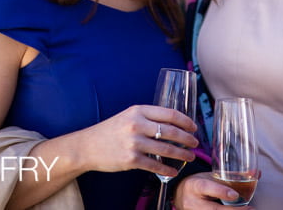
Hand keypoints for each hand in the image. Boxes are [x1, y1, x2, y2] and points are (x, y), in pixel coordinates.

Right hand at [70, 104, 197, 177]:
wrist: (87, 146)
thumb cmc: (110, 130)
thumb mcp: (128, 115)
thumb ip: (147, 117)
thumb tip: (172, 123)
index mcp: (139, 111)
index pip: (170, 114)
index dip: (186, 121)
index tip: (194, 127)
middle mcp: (137, 125)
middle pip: (171, 131)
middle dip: (187, 139)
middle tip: (195, 143)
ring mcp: (134, 143)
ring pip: (166, 149)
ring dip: (182, 154)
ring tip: (189, 157)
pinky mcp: (131, 159)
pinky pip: (155, 165)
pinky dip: (167, 169)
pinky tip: (174, 171)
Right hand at [174, 172, 251, 209]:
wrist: (180, 196)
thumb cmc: (199, 184)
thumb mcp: (210, 177)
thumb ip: (230, 176)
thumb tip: (257, 173)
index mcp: (195, 185)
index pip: (206, 188)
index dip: (220, 191)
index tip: (235, 195)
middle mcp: (193, 202)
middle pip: (213, 209)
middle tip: (249, 209)